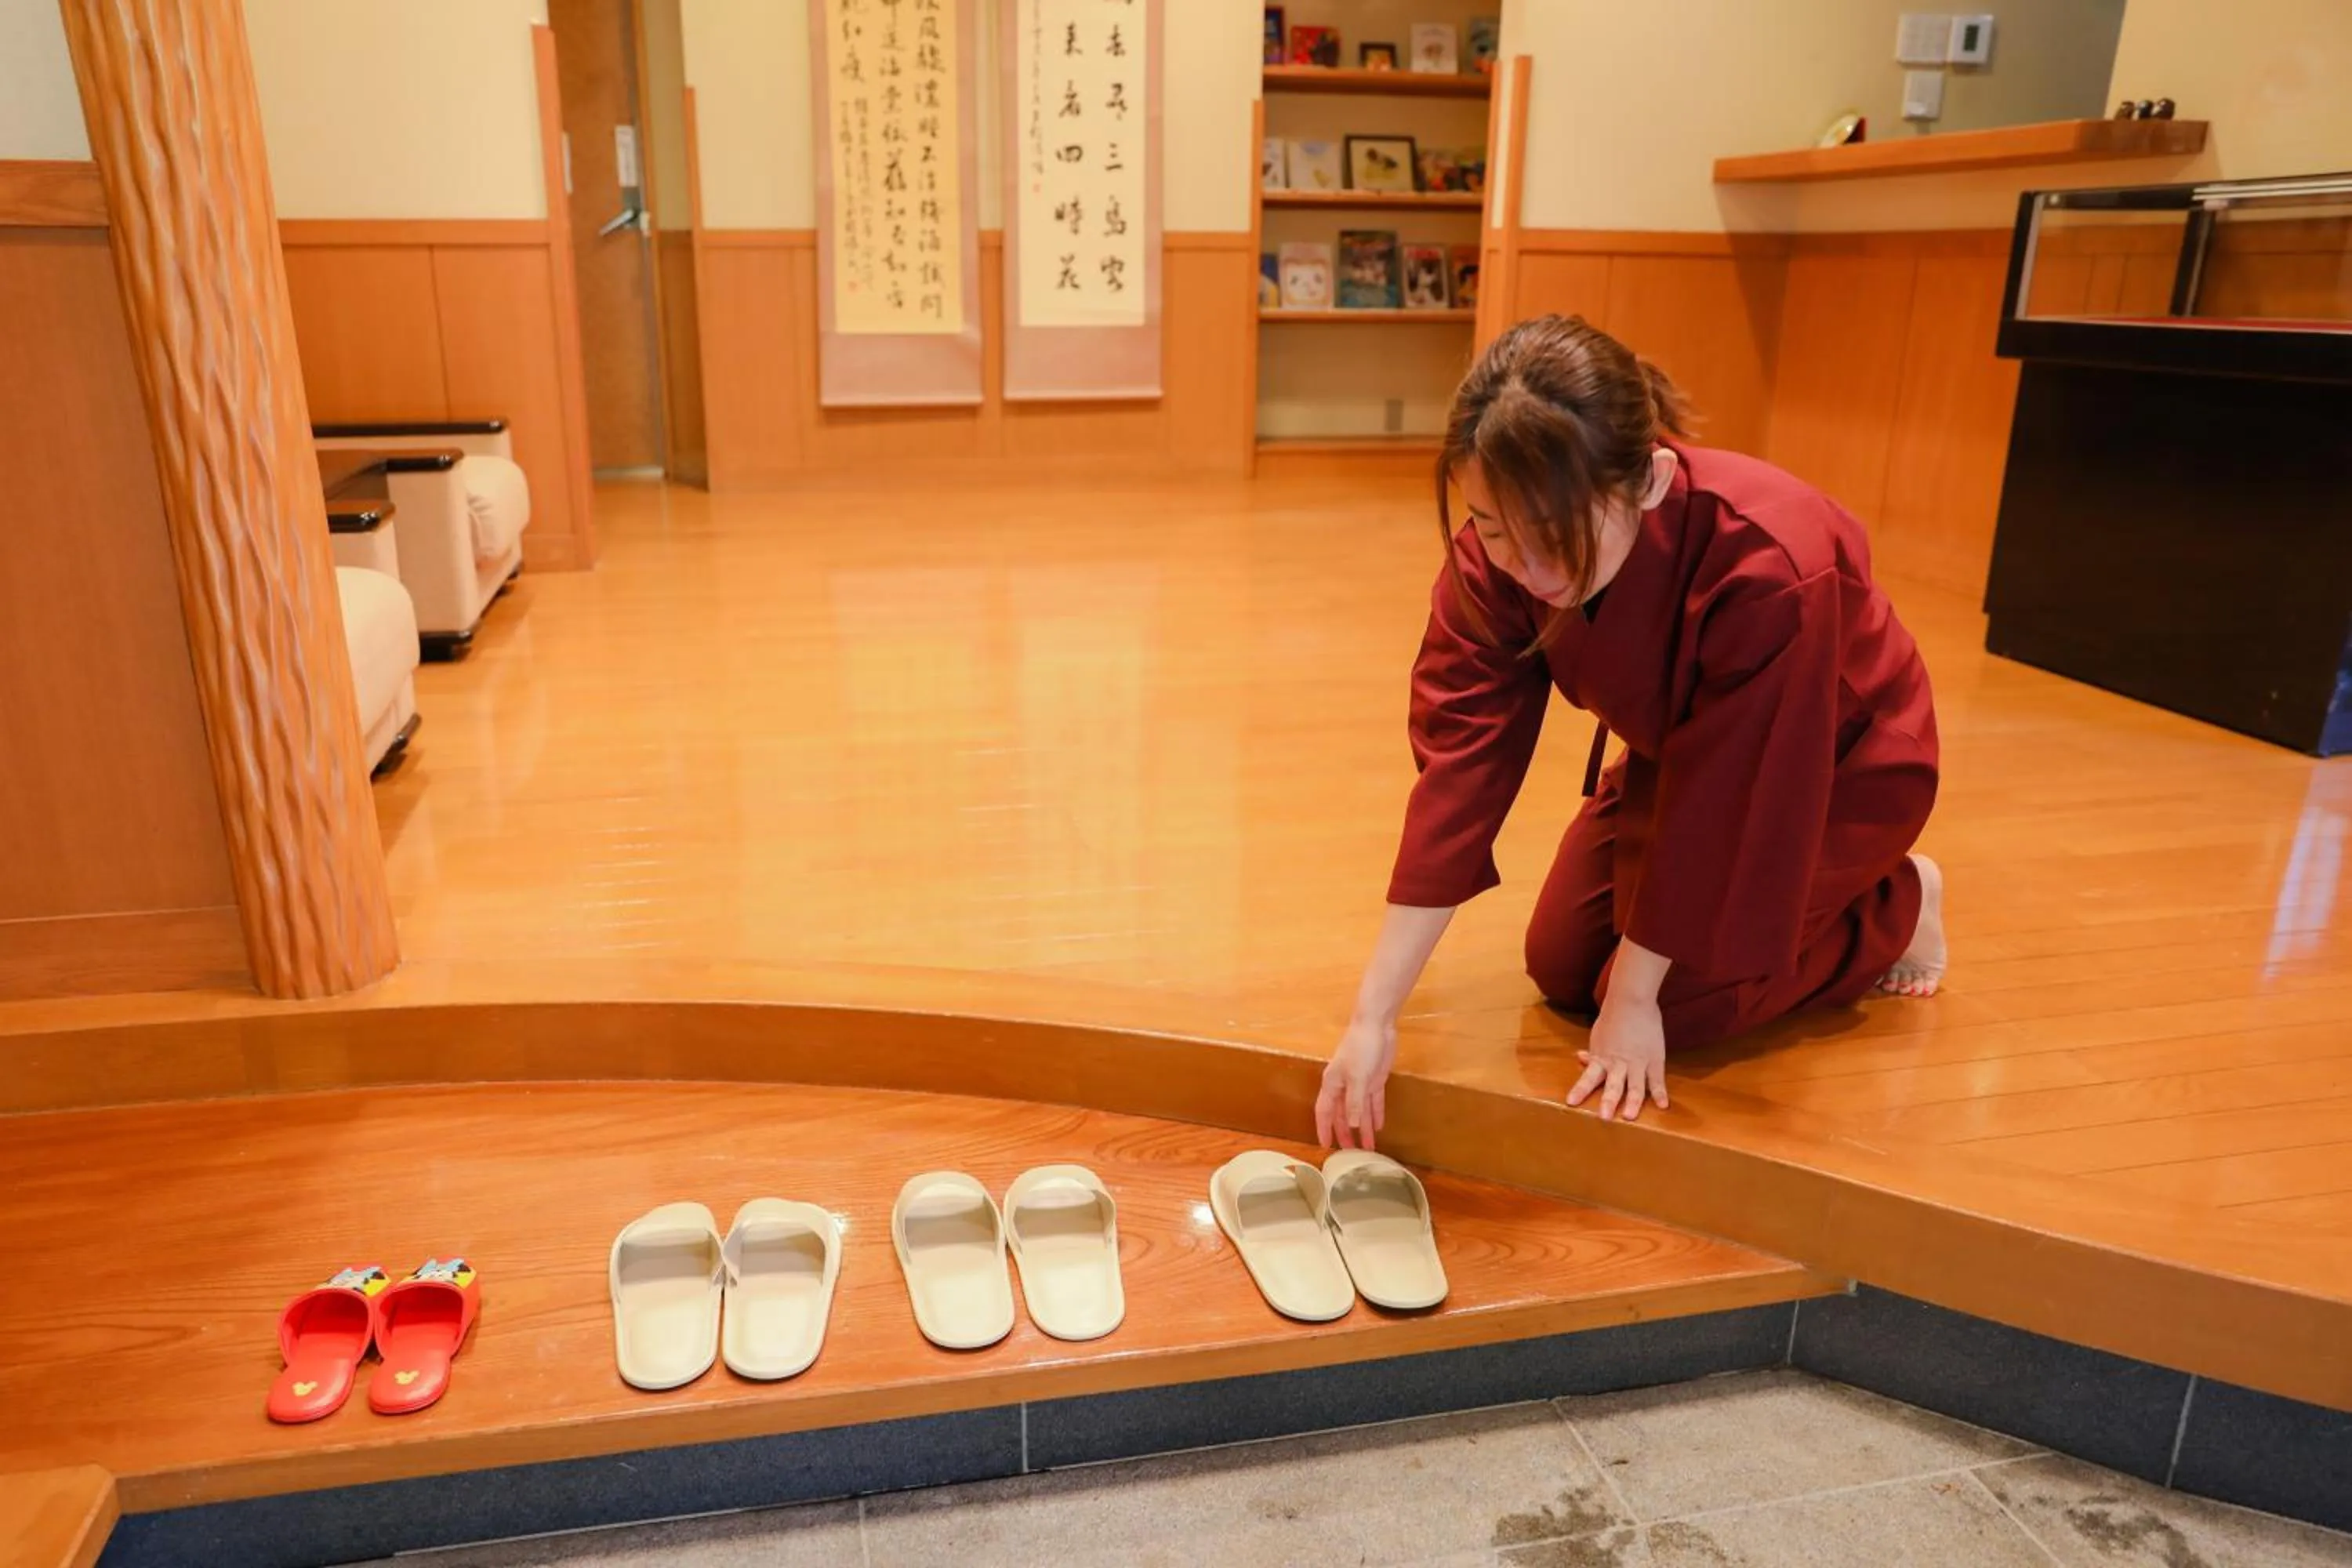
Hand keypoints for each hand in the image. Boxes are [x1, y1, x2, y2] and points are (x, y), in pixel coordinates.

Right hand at [1316, 1015, 1396, 1149]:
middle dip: (1346, 1133)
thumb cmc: (1361, 1048)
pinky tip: (1378, 1127)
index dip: (1324, 1128)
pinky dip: (1375, 1114)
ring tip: (1368, 1147)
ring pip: (1359, 1111)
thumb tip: (1353, 1125)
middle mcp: (1344, 1086)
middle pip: (1343, 1115)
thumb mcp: (1358, 1077)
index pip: (1324, 1111)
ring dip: (1363, 1128)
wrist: (1377, 1025)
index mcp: (1332, 1084)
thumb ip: (1355, 1102)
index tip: (1325, 1146)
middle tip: (1350, 1153)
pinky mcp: (1375, 1080)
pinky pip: (1373, 1102)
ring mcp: (1360, 1083)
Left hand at [1568, 994, 1669, 1121]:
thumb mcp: (1599, 1036)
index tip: (1570, 1103)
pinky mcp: (1654, 1059)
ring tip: (1630, 1116)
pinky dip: (1660, 1093)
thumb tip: (1581, 1058)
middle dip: (1608, 1102)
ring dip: (1633, 1102)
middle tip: (1604, 1117)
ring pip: (1635, 1086)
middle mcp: (1618, 1063)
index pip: (1588, 1078)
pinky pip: (1657, 1079)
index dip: (1580, 1090)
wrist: (1631, 1001)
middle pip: (1613, 1085)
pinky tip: (1663, 1106)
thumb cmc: (1613, 1018)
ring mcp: (1637, 1063)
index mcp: (1602, 1058)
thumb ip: (1594, 1053)